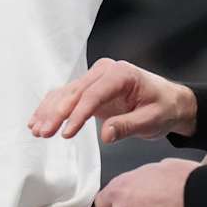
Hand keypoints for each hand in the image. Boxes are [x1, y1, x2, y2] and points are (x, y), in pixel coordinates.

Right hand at [28, 58, 195, 142]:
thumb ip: (129, 126)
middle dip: (56, 114)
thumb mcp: (153, 120)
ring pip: (65, 93)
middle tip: (43, 133)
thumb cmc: (164, 108)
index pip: (93, 94)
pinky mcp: (89, 88)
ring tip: (37, 131)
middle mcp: (105, 71)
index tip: (66, 133)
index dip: (78, 114)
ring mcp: (95, 78)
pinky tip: (38, 121)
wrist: (169, 101)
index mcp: (121, 74)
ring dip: (49, 112)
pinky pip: (66, 97)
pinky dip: (51, 109)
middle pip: (75, 92)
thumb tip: (106, 136)